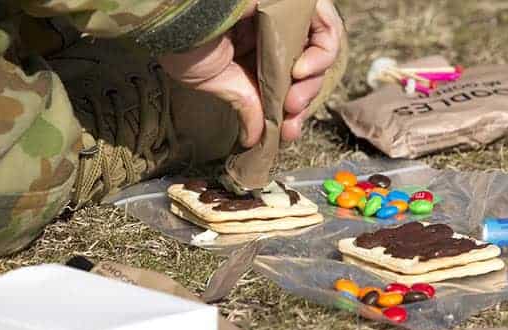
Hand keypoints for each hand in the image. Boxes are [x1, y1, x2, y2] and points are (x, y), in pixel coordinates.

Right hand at [158, 0, 343, 146]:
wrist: (181, 14)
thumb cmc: (187, 42)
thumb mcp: (219, 83)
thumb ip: (245, 106)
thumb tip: (254, 138)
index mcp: (253, 48)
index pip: (285, 81)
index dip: (289, 109)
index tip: (285, 132)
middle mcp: (272, 31)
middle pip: (306, 70)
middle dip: (302, 100)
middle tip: (289, 114)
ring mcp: (286, 15)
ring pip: (320, 51)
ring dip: (311, 82)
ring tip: (293, 100)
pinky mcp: (296, 3)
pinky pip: (326, 26)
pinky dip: (322, 53)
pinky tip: (300, 71)